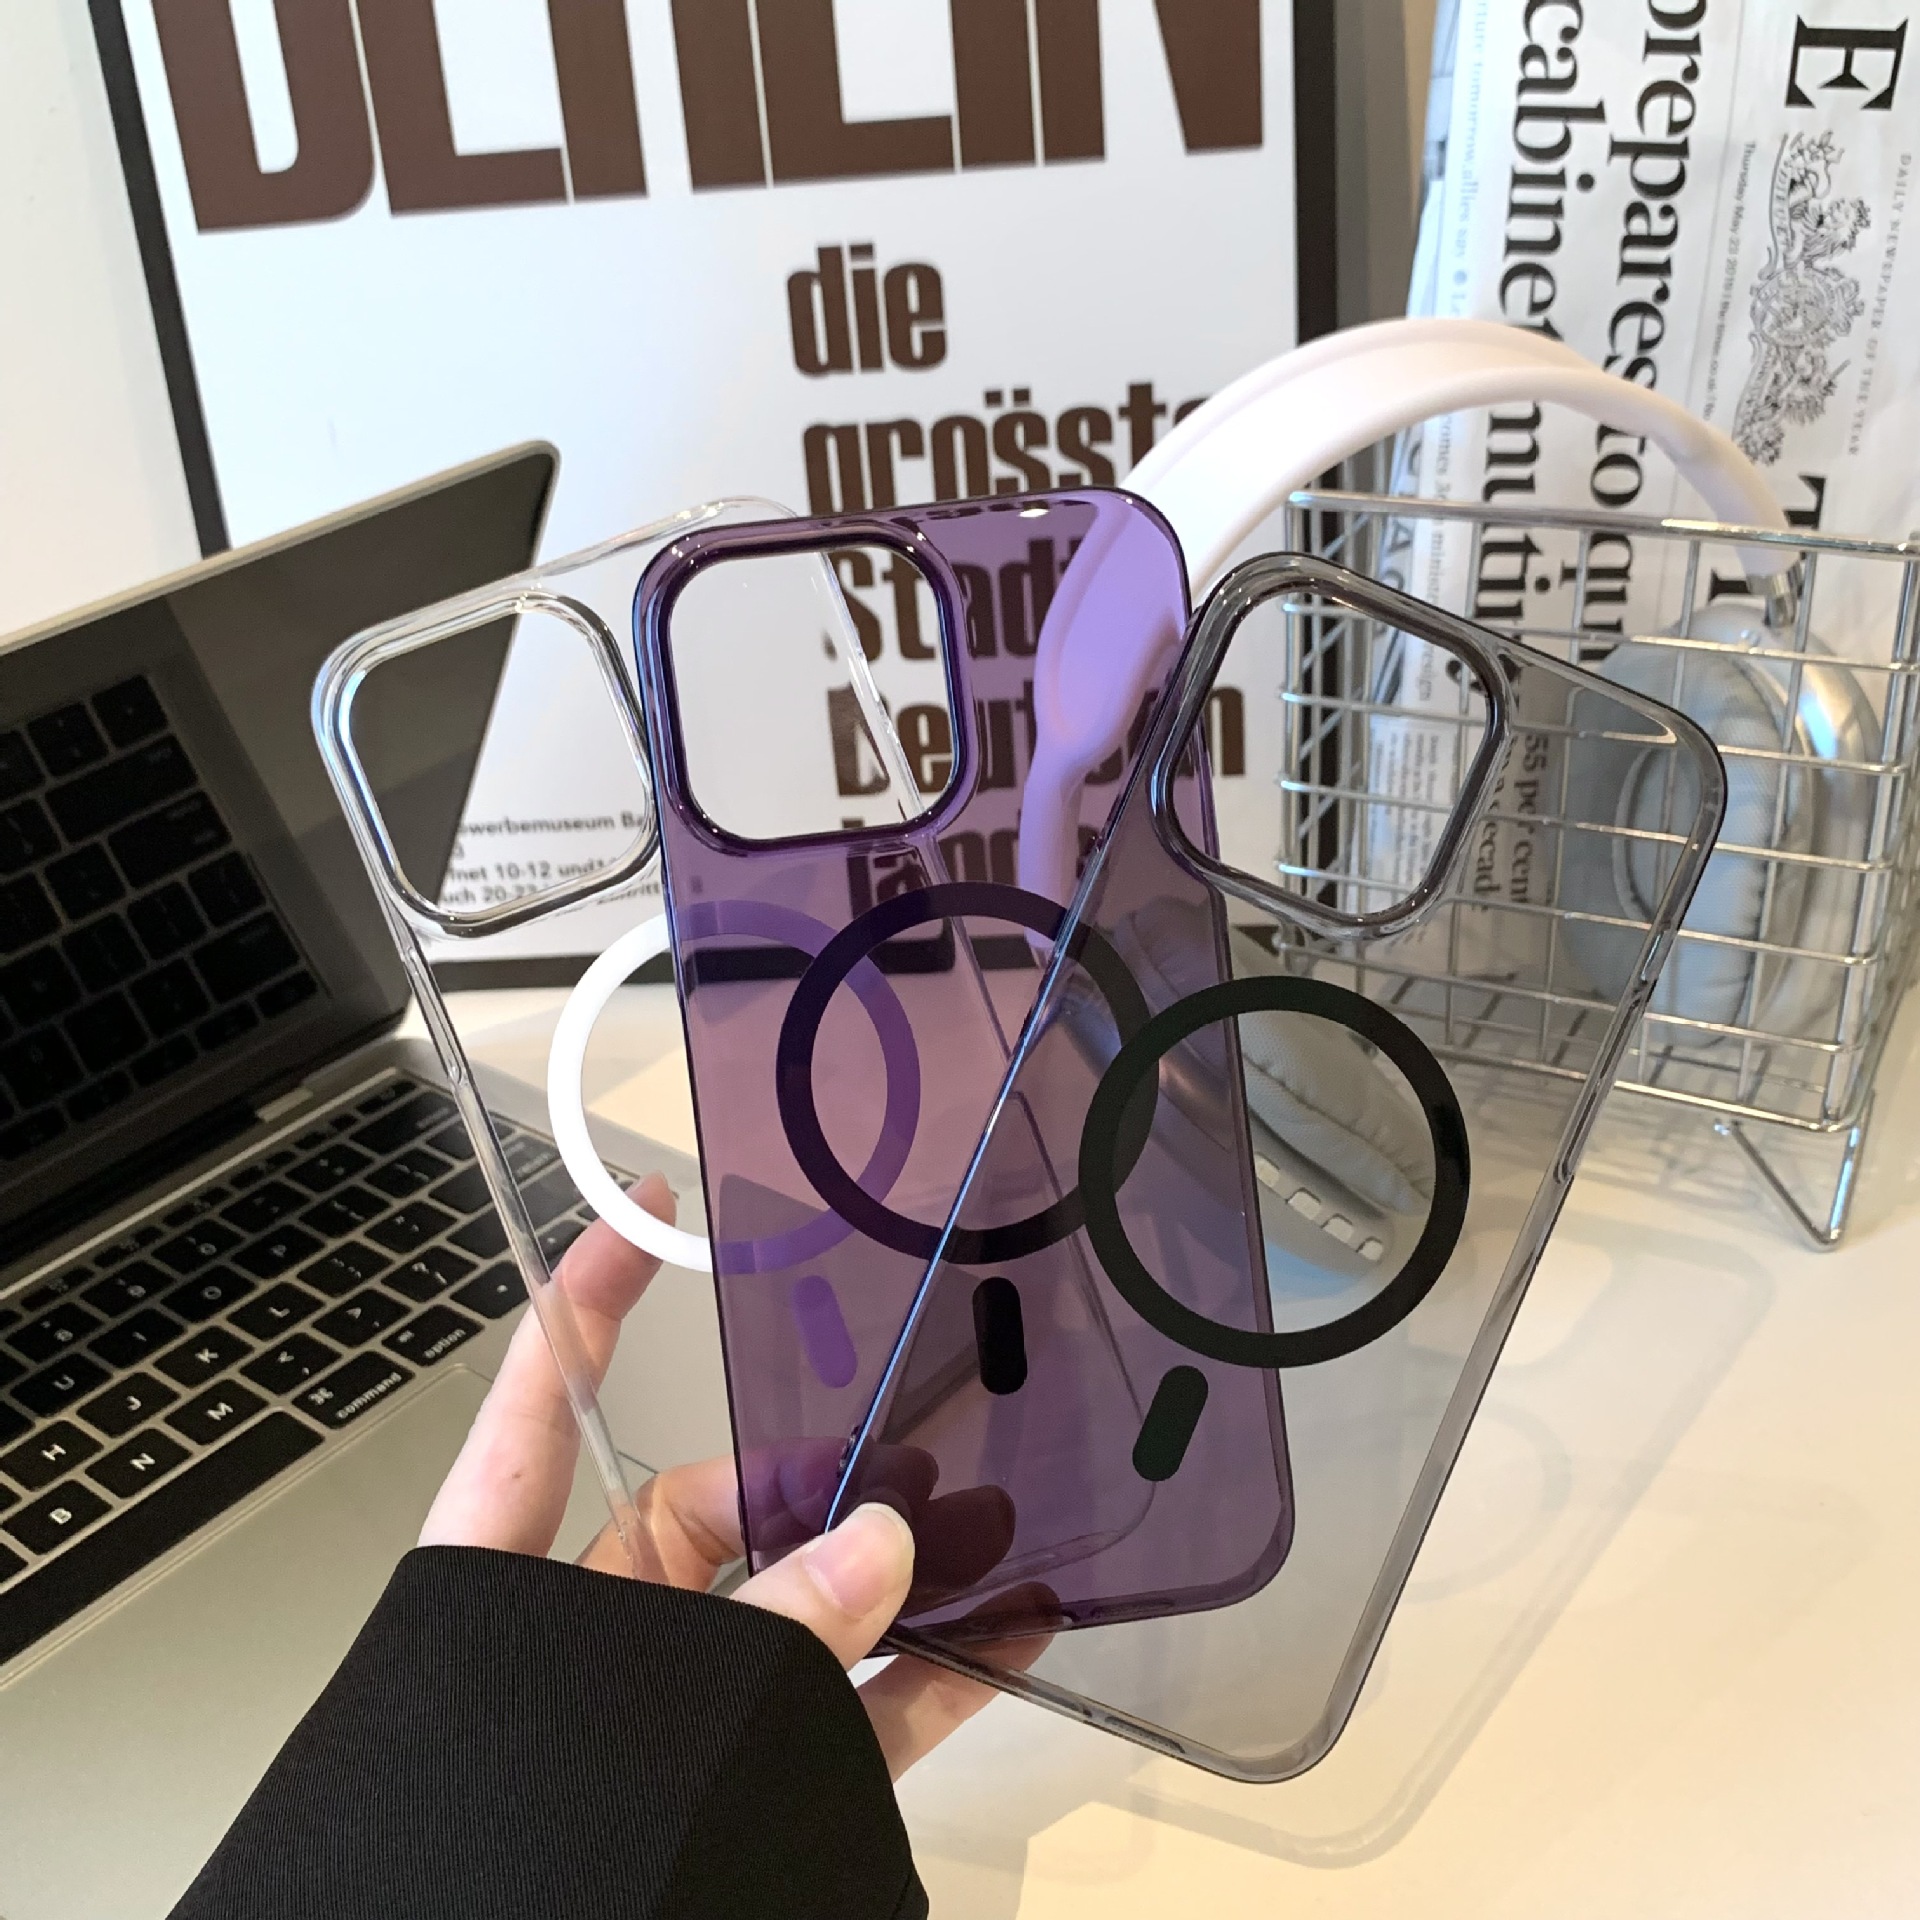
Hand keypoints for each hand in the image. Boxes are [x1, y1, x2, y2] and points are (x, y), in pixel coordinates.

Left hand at [418, 1174, 1026, 1776]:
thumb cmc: (486, 1868)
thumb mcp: (624, 1724)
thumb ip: (764, 1635)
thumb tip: (883, 1546)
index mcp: (503, 1594)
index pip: (538, 1409)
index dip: (585, 1302)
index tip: (643, 1212)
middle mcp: (584, 1639)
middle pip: (704, 1513)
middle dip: (815, 1481)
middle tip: (914, 1460)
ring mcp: (666, 1715)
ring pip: (793, 1612)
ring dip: (893, 1576)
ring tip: (992, 1532)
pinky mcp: (738, 1785)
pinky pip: (843, 1708)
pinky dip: (923, 1678)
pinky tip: (1004, 1643)